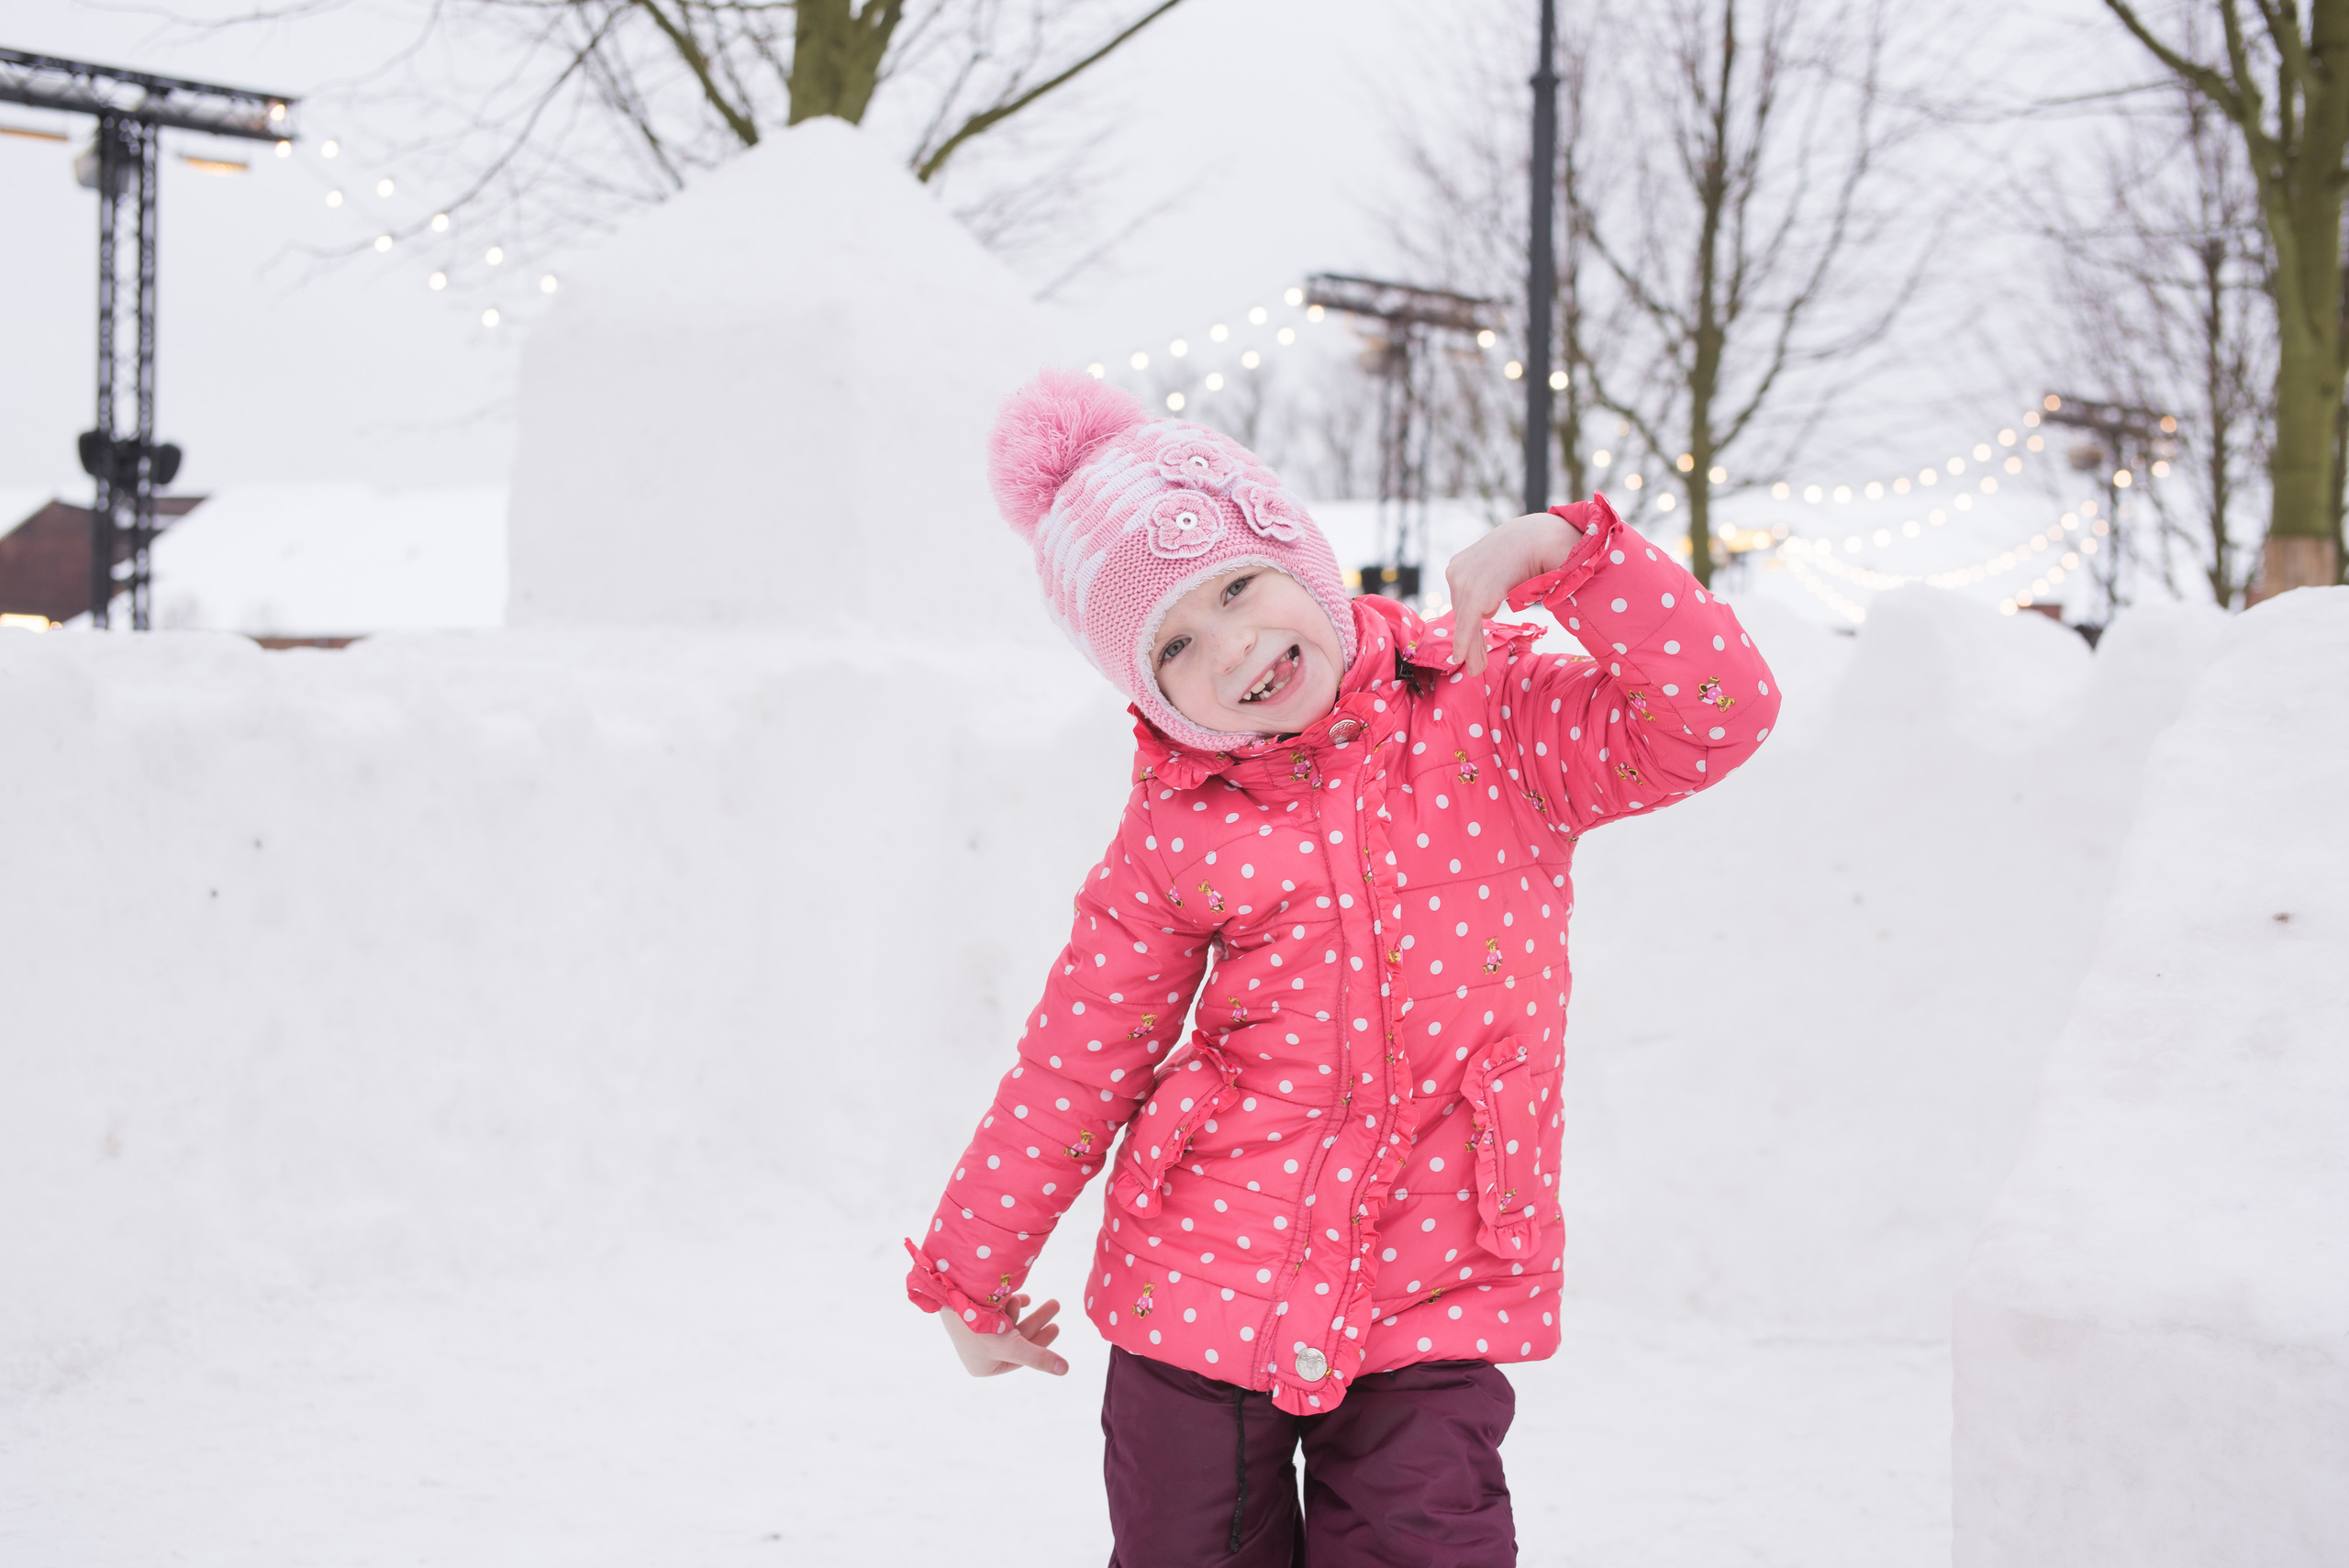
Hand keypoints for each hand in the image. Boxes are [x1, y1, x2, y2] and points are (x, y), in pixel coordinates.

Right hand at [940, 1292, 1069, 1376]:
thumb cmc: (980, 1328)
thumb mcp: (1014, 1346)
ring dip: (1022, 1310)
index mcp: (984, 1367)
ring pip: (1007, 1322)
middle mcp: (977, 1352)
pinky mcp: (970, 1312)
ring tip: (1032, 1298)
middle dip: (1036, 1320)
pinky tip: (1019, 1295)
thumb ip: (1039, 1357)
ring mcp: (974, 1331)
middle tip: (1055, 1303)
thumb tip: (1065, 1370)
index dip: (1041, 1343)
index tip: (1056, 1327)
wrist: (951, 1297)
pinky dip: (1009, 1303)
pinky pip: (995, 1310)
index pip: (1020, 1357)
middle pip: (1016, 1337)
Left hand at [1443, 510, 1589, 674]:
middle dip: (1470, 640)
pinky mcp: (1473, 593)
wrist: (1542, 538)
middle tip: (1473, 666)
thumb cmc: (1528, 551)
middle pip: (1461, 613)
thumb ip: (1491, 587)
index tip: (1465, 649)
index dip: (1465, 627)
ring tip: (1476, 668)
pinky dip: (1465, 642)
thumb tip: (1487, 611)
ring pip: (1465, 621)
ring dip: (1473, 646)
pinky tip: (1462, 659)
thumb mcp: (1502, 570)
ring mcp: (1462, 580)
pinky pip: (1467, 624)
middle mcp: (1457, 571)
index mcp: (1462, 564)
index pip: (1461, 602)